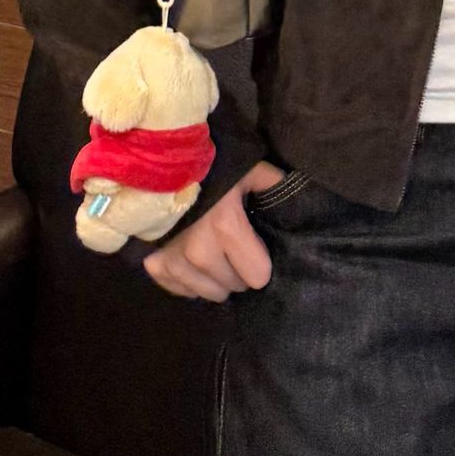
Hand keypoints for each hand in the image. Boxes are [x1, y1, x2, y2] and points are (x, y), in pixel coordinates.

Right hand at [141, 160, 289, 299]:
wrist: (155, 162)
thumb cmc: (210, 165)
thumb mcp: (247, 169)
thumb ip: (274, 186)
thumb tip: (301, 200)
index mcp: (225, 227)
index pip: (257, 276)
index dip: (260, 261)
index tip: (256, 245)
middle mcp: (197, 251)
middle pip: (233, 286)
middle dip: (239, 271)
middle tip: (235, 247)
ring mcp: (172, 260)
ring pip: (207, 293)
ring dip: (215, 279)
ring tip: (215, 254)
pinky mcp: (153, 264)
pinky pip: (180, 290)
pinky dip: (189, 280)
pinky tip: (192, 260)